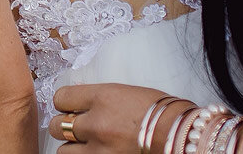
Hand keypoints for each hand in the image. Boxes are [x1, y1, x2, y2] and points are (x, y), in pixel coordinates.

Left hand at [48, 83, 178, 152]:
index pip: (60, 97)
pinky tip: (97, 152)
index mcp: (102, 98)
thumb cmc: (163, 114)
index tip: (70, 106)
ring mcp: (99, 150)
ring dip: (74, 148)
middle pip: (58, 126)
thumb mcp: (127, 94)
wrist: (183, 137)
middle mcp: (96, 124)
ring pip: (63, 151)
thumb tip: (79, 99)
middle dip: (66, 127)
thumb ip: (99, 98)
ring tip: (90, 145)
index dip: (65, 103)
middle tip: (78, 128)